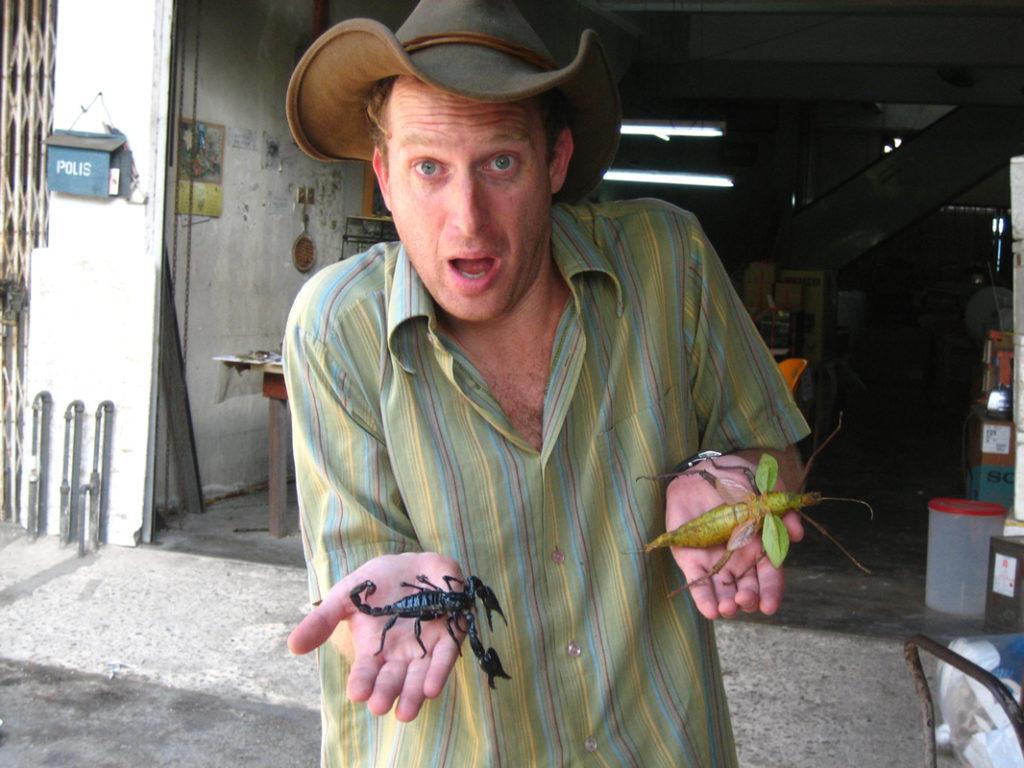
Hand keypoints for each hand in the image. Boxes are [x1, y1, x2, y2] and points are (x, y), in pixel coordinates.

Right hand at [288, 551, 464, 720]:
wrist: (413, 562)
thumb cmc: (377, 583)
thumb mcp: (344, 597)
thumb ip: (322, 620)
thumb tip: (293, 646)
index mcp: (373, 650)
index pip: (365, 673)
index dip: (361, 684)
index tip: (357, 694)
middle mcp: (399, 655)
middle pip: (392, 679)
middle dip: (386, 693)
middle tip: (379, 706)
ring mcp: (425, 647)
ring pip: (419, 677)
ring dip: (413, 694)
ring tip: (406, 712)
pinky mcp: (448, 635)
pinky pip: (444, 656)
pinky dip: (439, 672)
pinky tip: (432, 688)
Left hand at [664, 452, 803, 619]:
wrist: (701, 471)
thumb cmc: (736, 480)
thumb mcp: (763, 490)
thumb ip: (782, 510)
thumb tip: (797, 534)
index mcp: (759, 547)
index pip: (769, 577)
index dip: (771, 593)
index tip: (769, 606)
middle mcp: (739, 560)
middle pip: (747, 589)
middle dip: (747, 599)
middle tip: (744, 600)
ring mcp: (715, 561)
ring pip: (723, 591)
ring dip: (726, 604)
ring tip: (726, 610)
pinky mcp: (691, 559)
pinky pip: (698, 582)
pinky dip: (703, 598)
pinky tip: (710, 611)